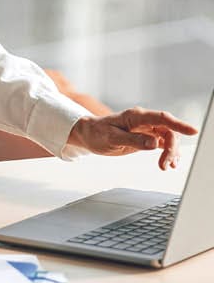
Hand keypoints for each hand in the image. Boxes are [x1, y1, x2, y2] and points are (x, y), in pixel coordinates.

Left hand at [67, 108, 197, 169]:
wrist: (89, 134)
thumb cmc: (97, 133)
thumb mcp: (112, 138)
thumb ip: (133, 140)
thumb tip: (154, 143)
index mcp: (135, 116)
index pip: (162, 118)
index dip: (178, 124)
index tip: (193, 131)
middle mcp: (143, 121)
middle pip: (168, 131)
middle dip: (171, 148)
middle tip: (165, 164)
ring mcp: (146, 129)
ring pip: (168, 139)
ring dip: (170, 153)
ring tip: (165, 166)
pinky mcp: (146, 138)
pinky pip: (163, 144)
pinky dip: (168, 154)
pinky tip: (169, 163)